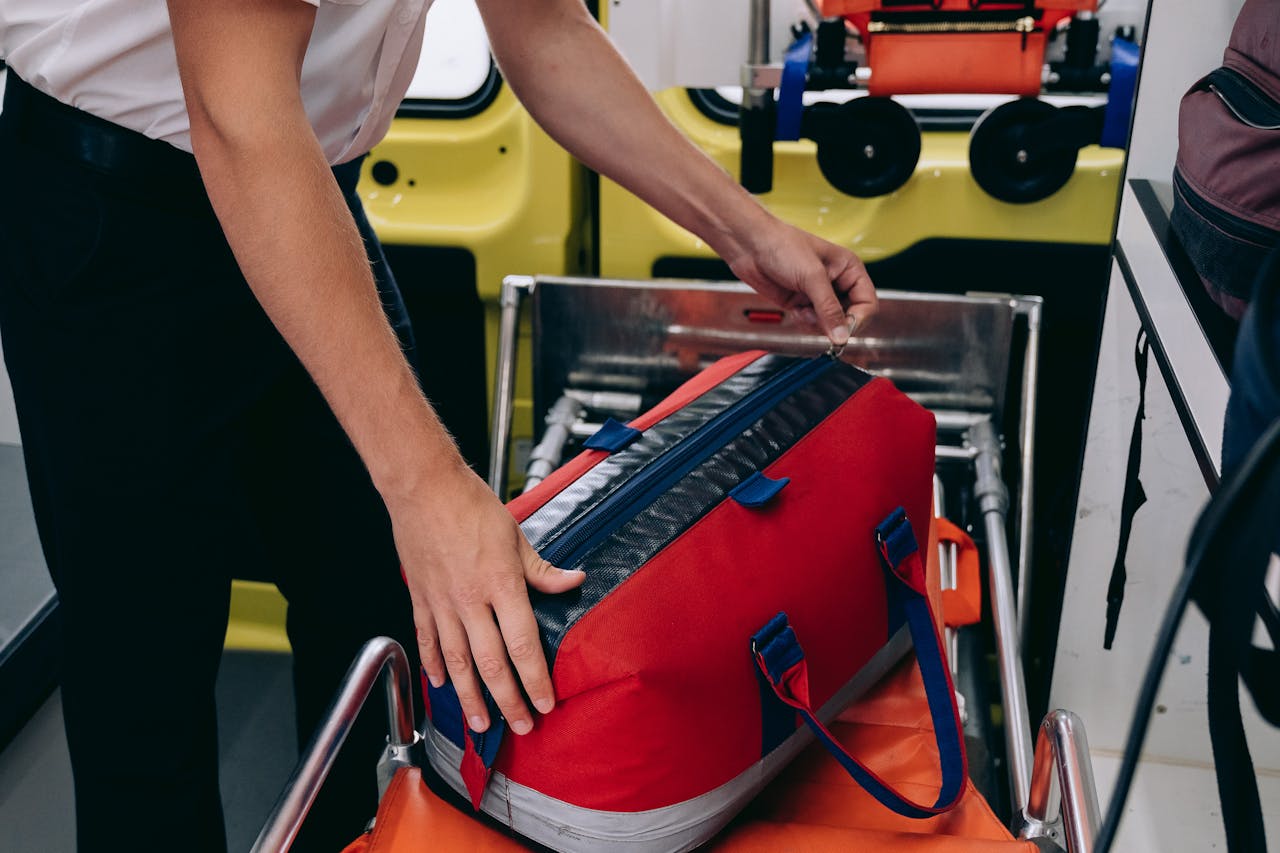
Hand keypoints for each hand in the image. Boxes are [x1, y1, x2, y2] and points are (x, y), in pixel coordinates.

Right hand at [390, 463, 585, 735]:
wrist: (424, 488)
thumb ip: (542, 570)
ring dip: (471, 697)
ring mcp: (442, 603)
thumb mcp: (516, 535)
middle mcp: (470, 600)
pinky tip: (442, 684)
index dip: (535, 678)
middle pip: (491, 663)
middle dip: (508, 700)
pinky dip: (435, 665)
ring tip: (481, 723)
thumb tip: (574, 581)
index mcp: (501, 584)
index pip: (523, 644)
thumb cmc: (471, 505)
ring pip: (457, 662)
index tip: (546, 702)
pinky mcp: (421, 598)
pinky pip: (428, 640)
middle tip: (522, 725)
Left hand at [723, 218, 876, 346]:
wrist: (750, 245)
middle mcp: (837, 283)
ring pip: (830, 324)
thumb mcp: (811, 277)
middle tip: (818, 320)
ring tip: (803, 309)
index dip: (858, 319)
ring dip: (817, 323)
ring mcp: (818, 295)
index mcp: (849, 270)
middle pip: (850, 318)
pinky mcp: (802, 303)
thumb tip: (842, 336)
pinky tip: (795, 310)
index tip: (843, 331)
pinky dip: (804, 322)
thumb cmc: (782, 246)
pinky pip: (812, 324)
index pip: (867, 303)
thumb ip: (828, 308)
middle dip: (834, 323)